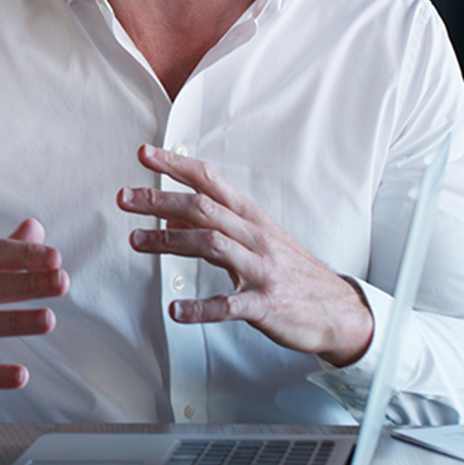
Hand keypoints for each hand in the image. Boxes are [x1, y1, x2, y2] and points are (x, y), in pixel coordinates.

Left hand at [117, 145, 372, 365]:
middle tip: (125, 197)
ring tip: (135, 241)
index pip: (209, 181)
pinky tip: (176, 310)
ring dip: (169, 242)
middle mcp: (254, 237)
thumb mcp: (253, 239)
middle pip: (203, 208)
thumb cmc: (291, 270)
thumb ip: (211, 225)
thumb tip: (170, 215)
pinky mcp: (266, 303)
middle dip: (160, 200)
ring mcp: (261, 269)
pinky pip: (229, 304)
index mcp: (250, 217)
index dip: (175, 165)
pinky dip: (201, 308)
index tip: (144, 153)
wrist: (339, 310)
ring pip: (212, 244)